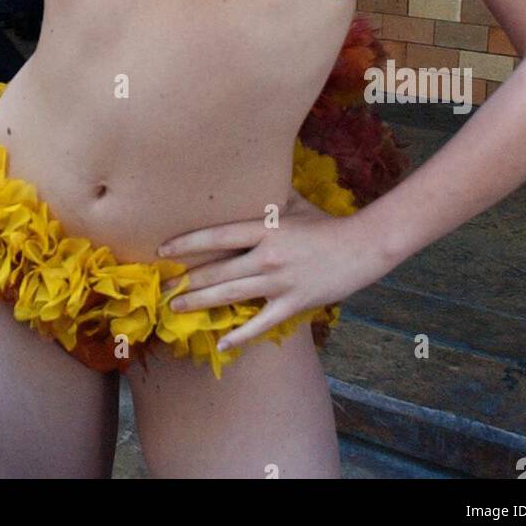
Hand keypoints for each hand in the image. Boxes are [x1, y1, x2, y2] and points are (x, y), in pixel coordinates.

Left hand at [157, 202, 391, 353]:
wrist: (363, 247)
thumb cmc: (327, 224)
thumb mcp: (295, 204)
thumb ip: (270, 198)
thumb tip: (250, 181)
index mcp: (265, 229)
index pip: (217, 236)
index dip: (188, 243)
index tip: (165, 251)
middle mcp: (267, 256)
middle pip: (218, 271)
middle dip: (187, 281)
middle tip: (162, 290)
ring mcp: (279, 282)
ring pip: (231, 296)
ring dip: (200, 303)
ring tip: (176, 309)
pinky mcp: (293, 304)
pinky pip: (261, 323)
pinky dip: (240, 336)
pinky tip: (222, 344)